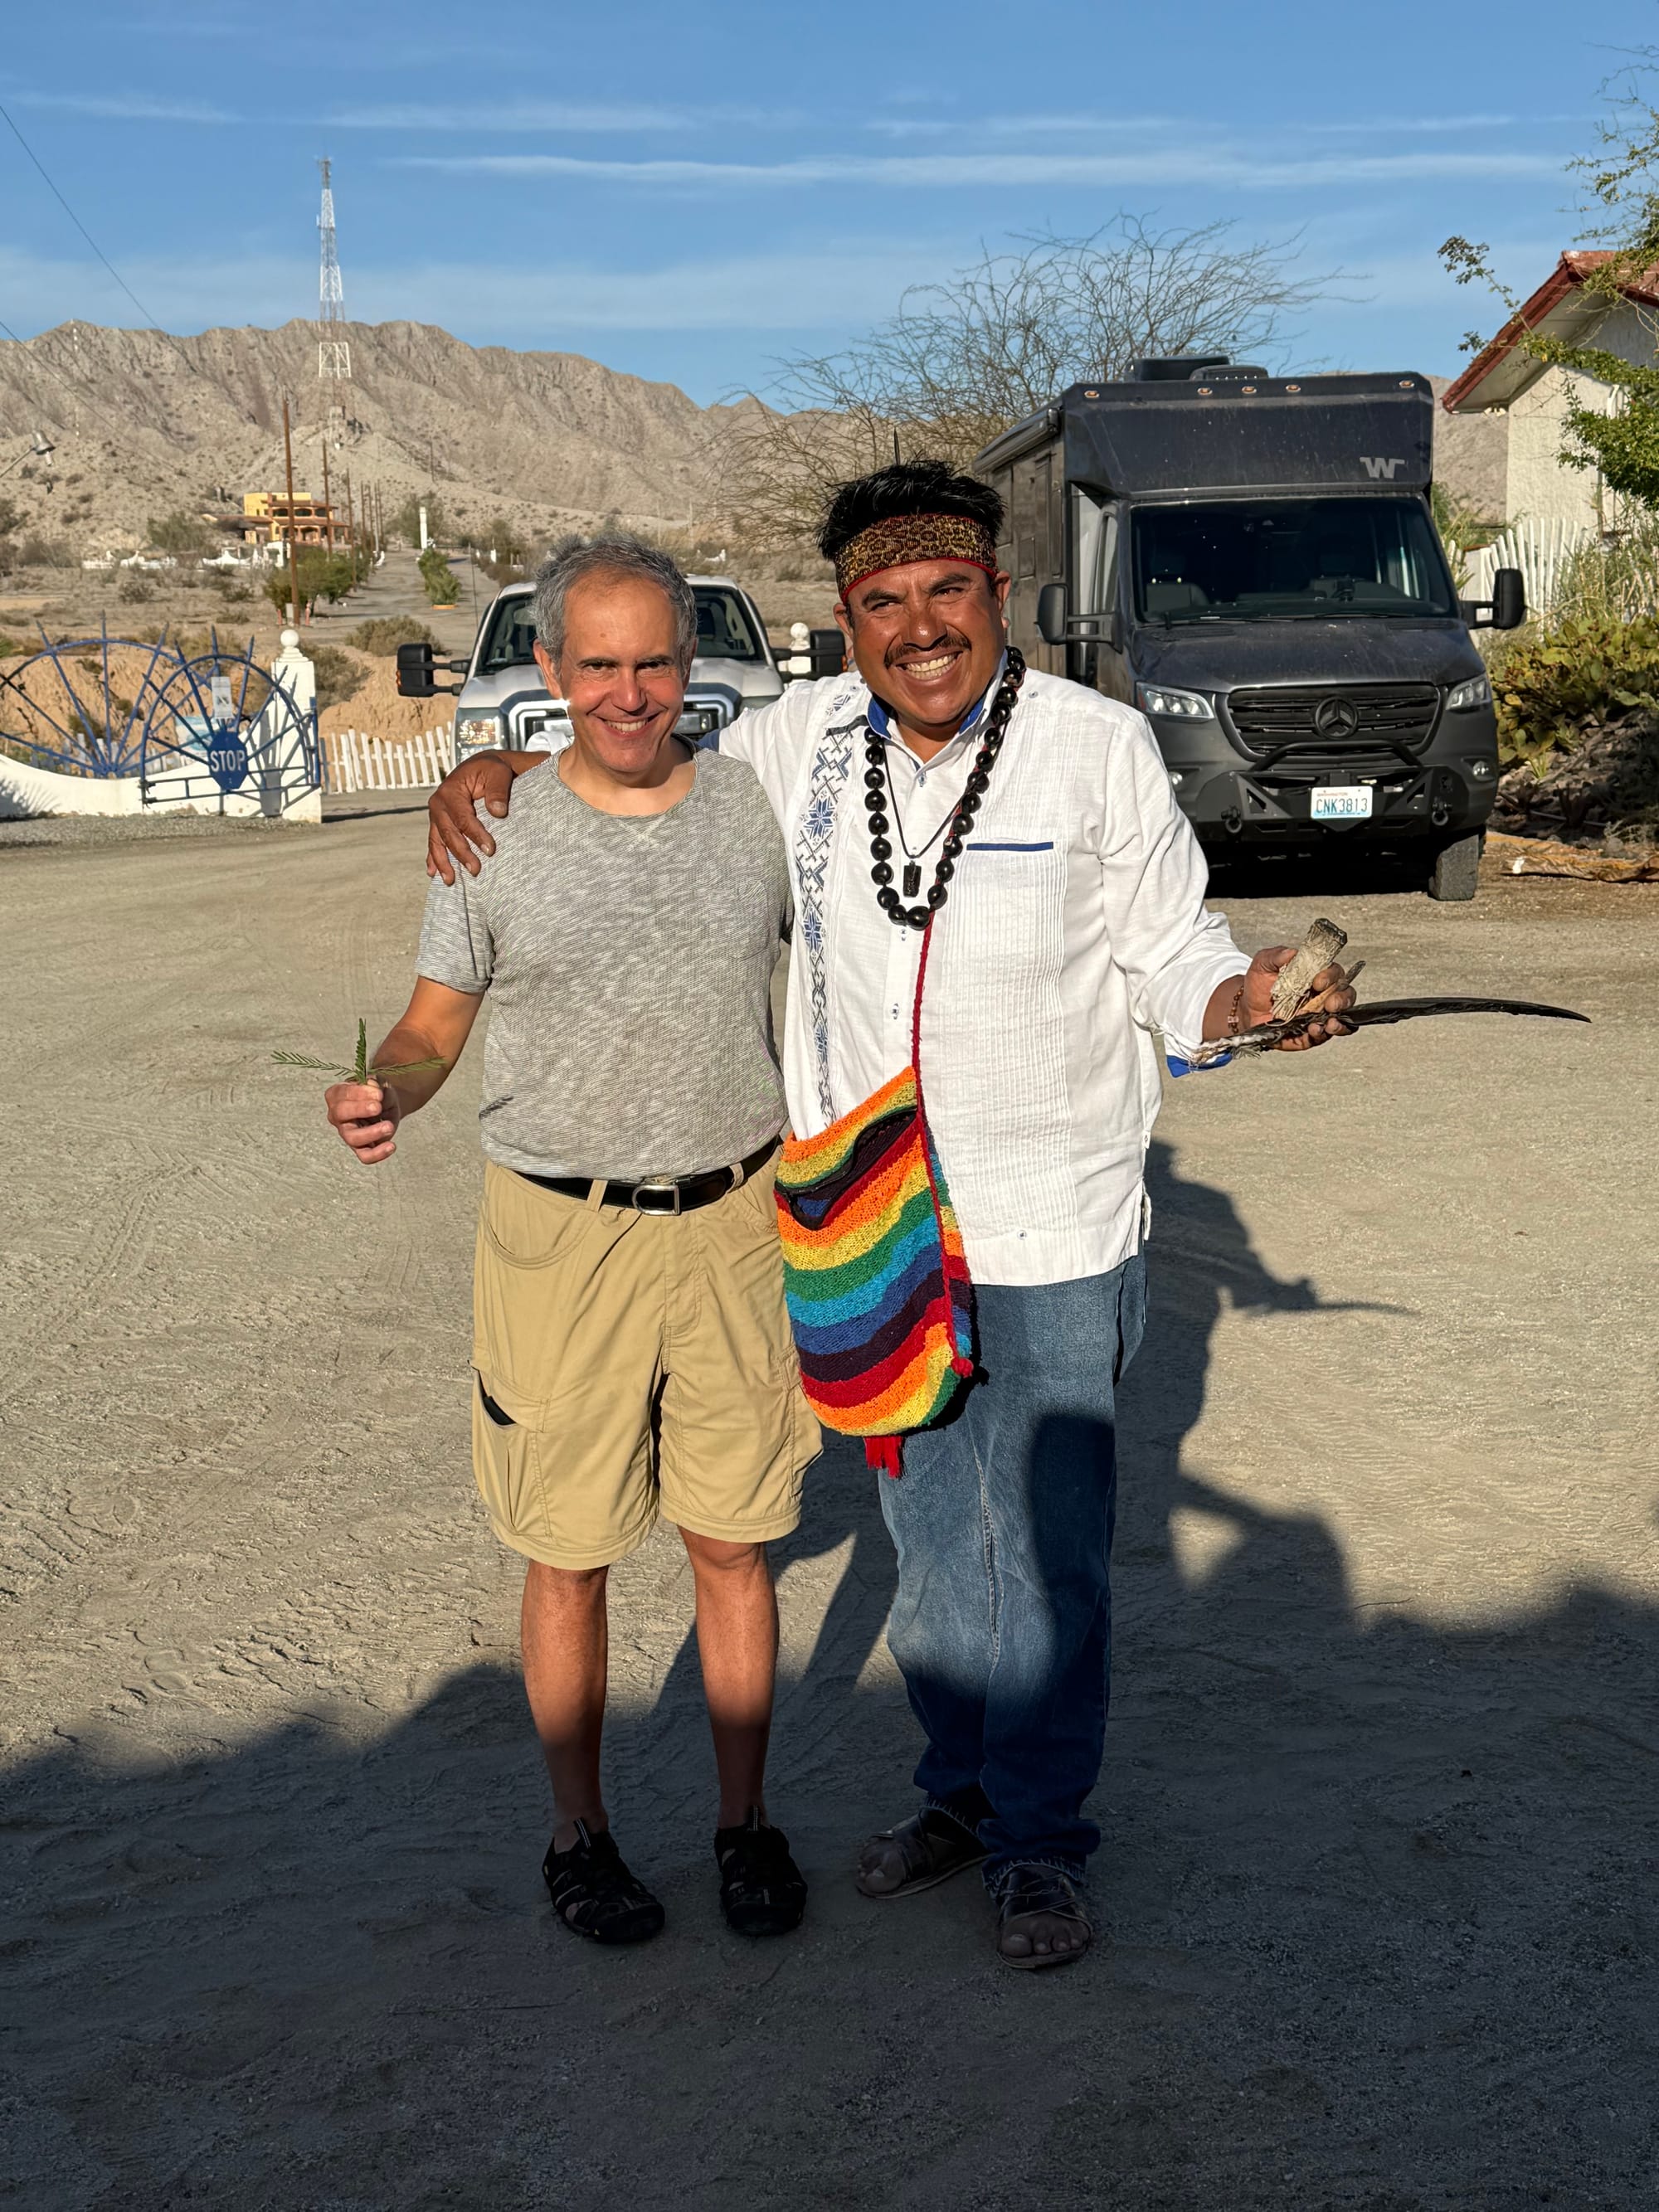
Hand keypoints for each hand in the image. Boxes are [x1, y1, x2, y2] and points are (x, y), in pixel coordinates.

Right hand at [325, 1079, 401, 1164]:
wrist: (388, 1105)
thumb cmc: (377, 1092)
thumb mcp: (378, 1082)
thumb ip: (375, 1083)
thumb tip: (374, 1087)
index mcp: (337, 1095)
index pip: (341, 1094)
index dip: (359, 1093)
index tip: (378, 1093)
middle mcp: (337, 1116)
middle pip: (341, 1114)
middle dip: (360, 1110)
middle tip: (378, 1107)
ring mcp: (347, 1133)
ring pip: (353, 1138)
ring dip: (371, 1133)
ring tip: (389, 1126)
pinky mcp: (360, 1148)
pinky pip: (365, 1156)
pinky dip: (378, 1154)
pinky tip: (391, 1146)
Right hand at [427, 752, 515, 882]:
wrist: (481, 766)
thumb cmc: (491, 769)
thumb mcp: (498, 773)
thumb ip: (498, 791)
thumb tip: (498, 813)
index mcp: (450, 791)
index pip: (462, 818)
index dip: (475, 835)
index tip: (490, 850)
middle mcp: (438, 803)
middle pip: (448, 833)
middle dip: (461, 853)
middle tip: (475, 870)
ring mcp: (436, 814)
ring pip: (437, 841)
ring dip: (443, 862)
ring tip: (450, 880)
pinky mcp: (439, 822)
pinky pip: (434, 842)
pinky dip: (433, 858)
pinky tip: (434, 873)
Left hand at [1241, 946, 1356, 1050]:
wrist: (1247, 1009)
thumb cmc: (1259, 984)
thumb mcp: (1263, 964)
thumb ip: (1275, 956)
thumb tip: (1290, 952)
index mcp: (1317, 975)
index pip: (1336, 973)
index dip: (1331, 976)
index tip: (1318, 981)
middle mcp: (1323, 995)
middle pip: (1345, 995)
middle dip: (1341, 999)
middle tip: (1330, 1004)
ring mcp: (1319, 1015)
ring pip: (1342, 1017)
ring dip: (1339, 1021)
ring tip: (1329, 1023)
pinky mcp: (1310, 1033)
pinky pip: (1324, 1036)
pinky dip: (1323, 1034)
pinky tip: (1314, 1030)